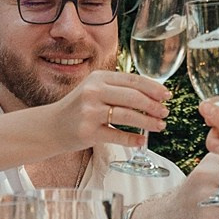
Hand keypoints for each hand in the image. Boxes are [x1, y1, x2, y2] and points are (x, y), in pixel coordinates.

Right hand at [44, 70, 169, 153]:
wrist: (50, 127)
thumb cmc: (78, 109)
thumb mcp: (95, 91)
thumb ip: (117, 89)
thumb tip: (152, 95)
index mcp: (98, 78)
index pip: (132, 80)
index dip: (153, 88)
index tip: (167, 95)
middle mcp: (93, 92)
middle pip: (132, 96)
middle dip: (153, 105)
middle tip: (165, 112)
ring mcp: (89, 112)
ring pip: (127, 115)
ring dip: (148, 122)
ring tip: (160, 126)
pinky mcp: (87, 131)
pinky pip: (116, 135)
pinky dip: (132, 139)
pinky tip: (142, 141)